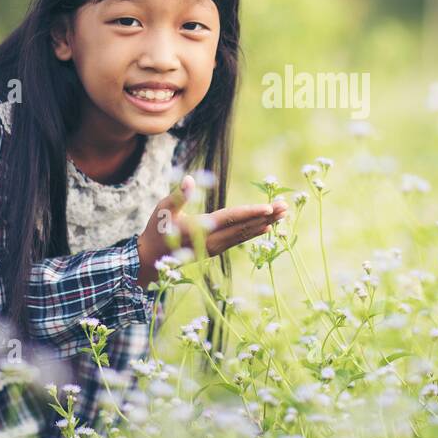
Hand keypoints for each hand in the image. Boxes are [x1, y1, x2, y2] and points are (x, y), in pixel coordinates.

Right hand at [136, 174, 286, 287]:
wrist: (151, 257)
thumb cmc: (156, 228)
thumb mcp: (163, 209)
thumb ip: (178, 195)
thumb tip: (189, 179)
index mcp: (200, 228)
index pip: (231, 219)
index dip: (250, 213)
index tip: (268, 208)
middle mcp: (212, 240)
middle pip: (243, 227)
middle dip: (266, 217)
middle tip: (286, 207)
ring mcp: (215, 247)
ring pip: (244, 235)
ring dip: (264, 224)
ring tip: (283, 215)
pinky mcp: (216, 249)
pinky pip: (239, 240)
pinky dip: (253, 233)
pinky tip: (266, 227)